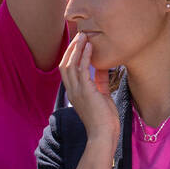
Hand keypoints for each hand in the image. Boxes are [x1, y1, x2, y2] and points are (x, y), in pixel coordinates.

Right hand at [58, 32, 119, 146]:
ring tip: (83, 35)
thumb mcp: (102, 96)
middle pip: (64, 64)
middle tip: (79, 34)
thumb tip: (101, 67)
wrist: (104, 134)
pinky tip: (90, 46)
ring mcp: (77, 91)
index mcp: (74, 92)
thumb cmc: (104, 118)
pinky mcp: (85, 92)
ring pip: (70, 64)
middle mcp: (72, 91)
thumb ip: (99, 82)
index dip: (71, 55)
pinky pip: (81, 70)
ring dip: (76, 49)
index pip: (67, 70)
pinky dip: (84, 56)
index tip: (79, 42)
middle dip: (71, 48)